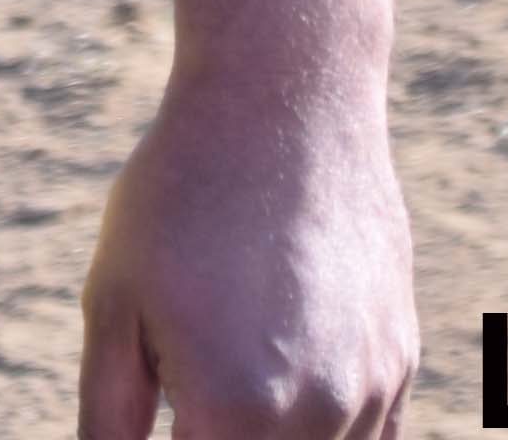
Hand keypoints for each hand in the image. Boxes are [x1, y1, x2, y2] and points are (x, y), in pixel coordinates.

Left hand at [75, 75, 412, 435]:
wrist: (287, 101)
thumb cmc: (183, 196)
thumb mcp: (113, 305)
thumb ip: (107, 420)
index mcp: (236, 413)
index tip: (168, 408)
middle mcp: (318, 416)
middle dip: (214, 434)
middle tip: (188, 378)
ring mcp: (370, 390)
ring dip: (268, 432)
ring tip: (233, 345)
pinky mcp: (400, 360)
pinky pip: (367, 438)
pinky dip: (322, 428)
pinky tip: (282, 371)